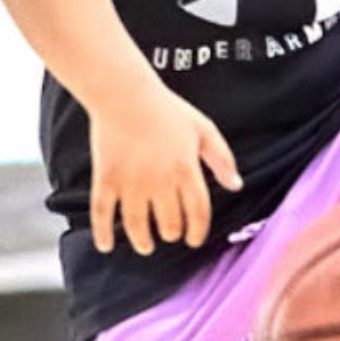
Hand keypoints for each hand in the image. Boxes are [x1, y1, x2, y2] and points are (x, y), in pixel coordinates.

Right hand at [88, 78, 242, 254]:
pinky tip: (105, 246)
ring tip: (146, 246)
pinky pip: (102, 214)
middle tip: (169, 234)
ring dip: (143, 241)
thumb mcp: (204, 129)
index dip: (197, 232)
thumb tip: (236, 185)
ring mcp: (130, 183)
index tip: (193, 240)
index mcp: (186, 170)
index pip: (197, 214)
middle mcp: (159, 181)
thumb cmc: (168, 110)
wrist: (125, 94)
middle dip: (171, 234)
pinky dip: (103, 234)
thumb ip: (222, 159)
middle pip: (169, 224)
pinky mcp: (106, 179)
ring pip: (137, 226)